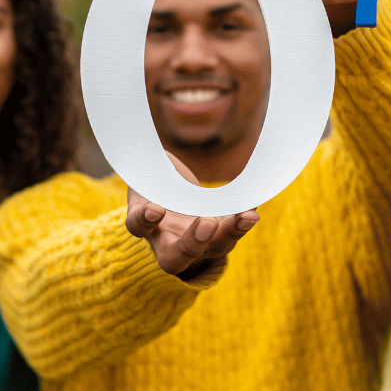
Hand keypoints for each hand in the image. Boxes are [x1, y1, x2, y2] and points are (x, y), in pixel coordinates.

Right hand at [125, 152, 260, 277]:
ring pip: (214, 248)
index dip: (144, 220)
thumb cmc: (157, 181)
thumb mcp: (150, 170)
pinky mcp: (220, 236)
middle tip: (207, 223)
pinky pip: (233, 233)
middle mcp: (169, 241)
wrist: (174, 198)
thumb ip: (149, 160)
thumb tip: (137, 132)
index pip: (138, 227)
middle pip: (175, 259)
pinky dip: (244, 220)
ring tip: (248, 216)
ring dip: (232, 232)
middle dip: (192, 244)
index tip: (156, 209)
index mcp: (145, 223)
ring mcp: (198, 243)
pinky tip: (254, 208)